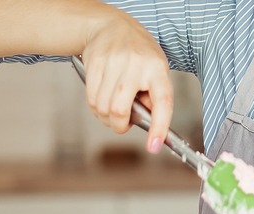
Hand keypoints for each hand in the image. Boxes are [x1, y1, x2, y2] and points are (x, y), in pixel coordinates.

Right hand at [81, 10, 172, 152]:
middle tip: (123, 125)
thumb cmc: (140, 54)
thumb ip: (154, 98)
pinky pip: (90, 98)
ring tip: (113, 110)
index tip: (153, 146)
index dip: (159, 127)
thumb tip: (149, 124)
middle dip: (119, 126)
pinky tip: (102, 101)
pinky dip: (96, 108)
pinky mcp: (94, 63)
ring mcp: (113, 63)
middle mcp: (136, 65)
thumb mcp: (157, 71)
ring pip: (102, 108)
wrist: (112, 26)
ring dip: (106, 118)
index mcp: (157, 69)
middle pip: (120, 110)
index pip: (162, 103)